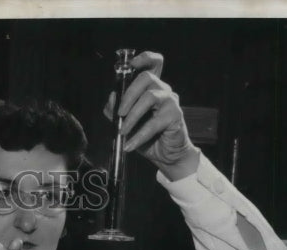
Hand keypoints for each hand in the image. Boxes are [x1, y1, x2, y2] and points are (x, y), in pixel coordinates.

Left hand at [103, 51, 198, 179]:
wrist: (165, 154)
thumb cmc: (146, 136)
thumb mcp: (125, 122)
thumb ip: (115, 109)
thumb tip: (111, 98)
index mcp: (151, 88)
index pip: (153, 63)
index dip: (144, 59)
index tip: (131, 64)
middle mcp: (162, 90)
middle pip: (146, 77)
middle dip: (128, 95)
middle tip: (119, 113)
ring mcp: (170, 101)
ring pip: (149, 97)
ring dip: (132, 116)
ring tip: (123, 132)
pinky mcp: (175, 116)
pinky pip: (154, 122)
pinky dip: (139, 135)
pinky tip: (130, 145)